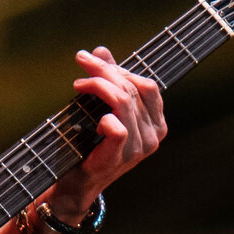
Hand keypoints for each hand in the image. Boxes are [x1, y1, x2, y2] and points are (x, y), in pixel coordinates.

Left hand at [48, 47, 166, 219]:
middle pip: (133, 89)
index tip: (93, 59)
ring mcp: (140, 148)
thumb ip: (106, 81)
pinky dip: (102, 117)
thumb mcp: (99, 107)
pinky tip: (91, 117)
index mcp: (156, 122)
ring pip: (124, 102)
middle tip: (81, 61)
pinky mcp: (121, 157)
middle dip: (105, 70)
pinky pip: (117, 128)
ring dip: (98, 86)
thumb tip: (101, 51)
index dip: (120, 68)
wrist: (76, 183)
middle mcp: (154, 135)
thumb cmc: (89, 144)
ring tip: (79, 85)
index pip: (147, 85)